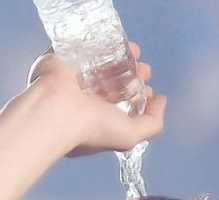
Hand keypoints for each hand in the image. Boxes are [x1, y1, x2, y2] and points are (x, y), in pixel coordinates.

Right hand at [24, 41, 166, 157]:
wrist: (56, 110)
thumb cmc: (92, 128)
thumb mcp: (130, 136)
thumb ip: (152, 123)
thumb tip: (161, 101)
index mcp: (97, 122)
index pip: (121, 107)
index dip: (138, 97)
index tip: (148, 90)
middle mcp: (86, 102)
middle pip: (114, 84)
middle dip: (134, 76)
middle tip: (145, 70)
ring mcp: (76, 80)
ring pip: (103, 65)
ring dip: (123, 58)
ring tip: (136, 53)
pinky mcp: (66, 59)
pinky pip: (89, 47)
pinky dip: (105, 44)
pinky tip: (121, 44)